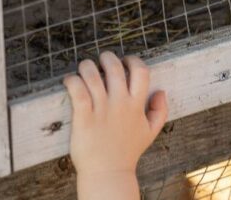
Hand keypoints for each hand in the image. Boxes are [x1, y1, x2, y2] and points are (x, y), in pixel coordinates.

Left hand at [63, 53, 168, 199]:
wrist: (108, 173)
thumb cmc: (127, 152)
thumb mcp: (151, 132)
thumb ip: (160, 111)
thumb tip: (161, 92)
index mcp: (137, 105)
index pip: (141, 71)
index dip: (133, 60)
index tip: (125, 61)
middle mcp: (120, 104)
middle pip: (114, 67)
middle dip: (107, 57)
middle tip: (101, 61)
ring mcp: (101, 110)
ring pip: (92, 75)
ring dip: (87, 66)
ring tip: (85, 68)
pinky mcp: (83, 117)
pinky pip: (77, 90)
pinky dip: (72, 80)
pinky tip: (70, 81)